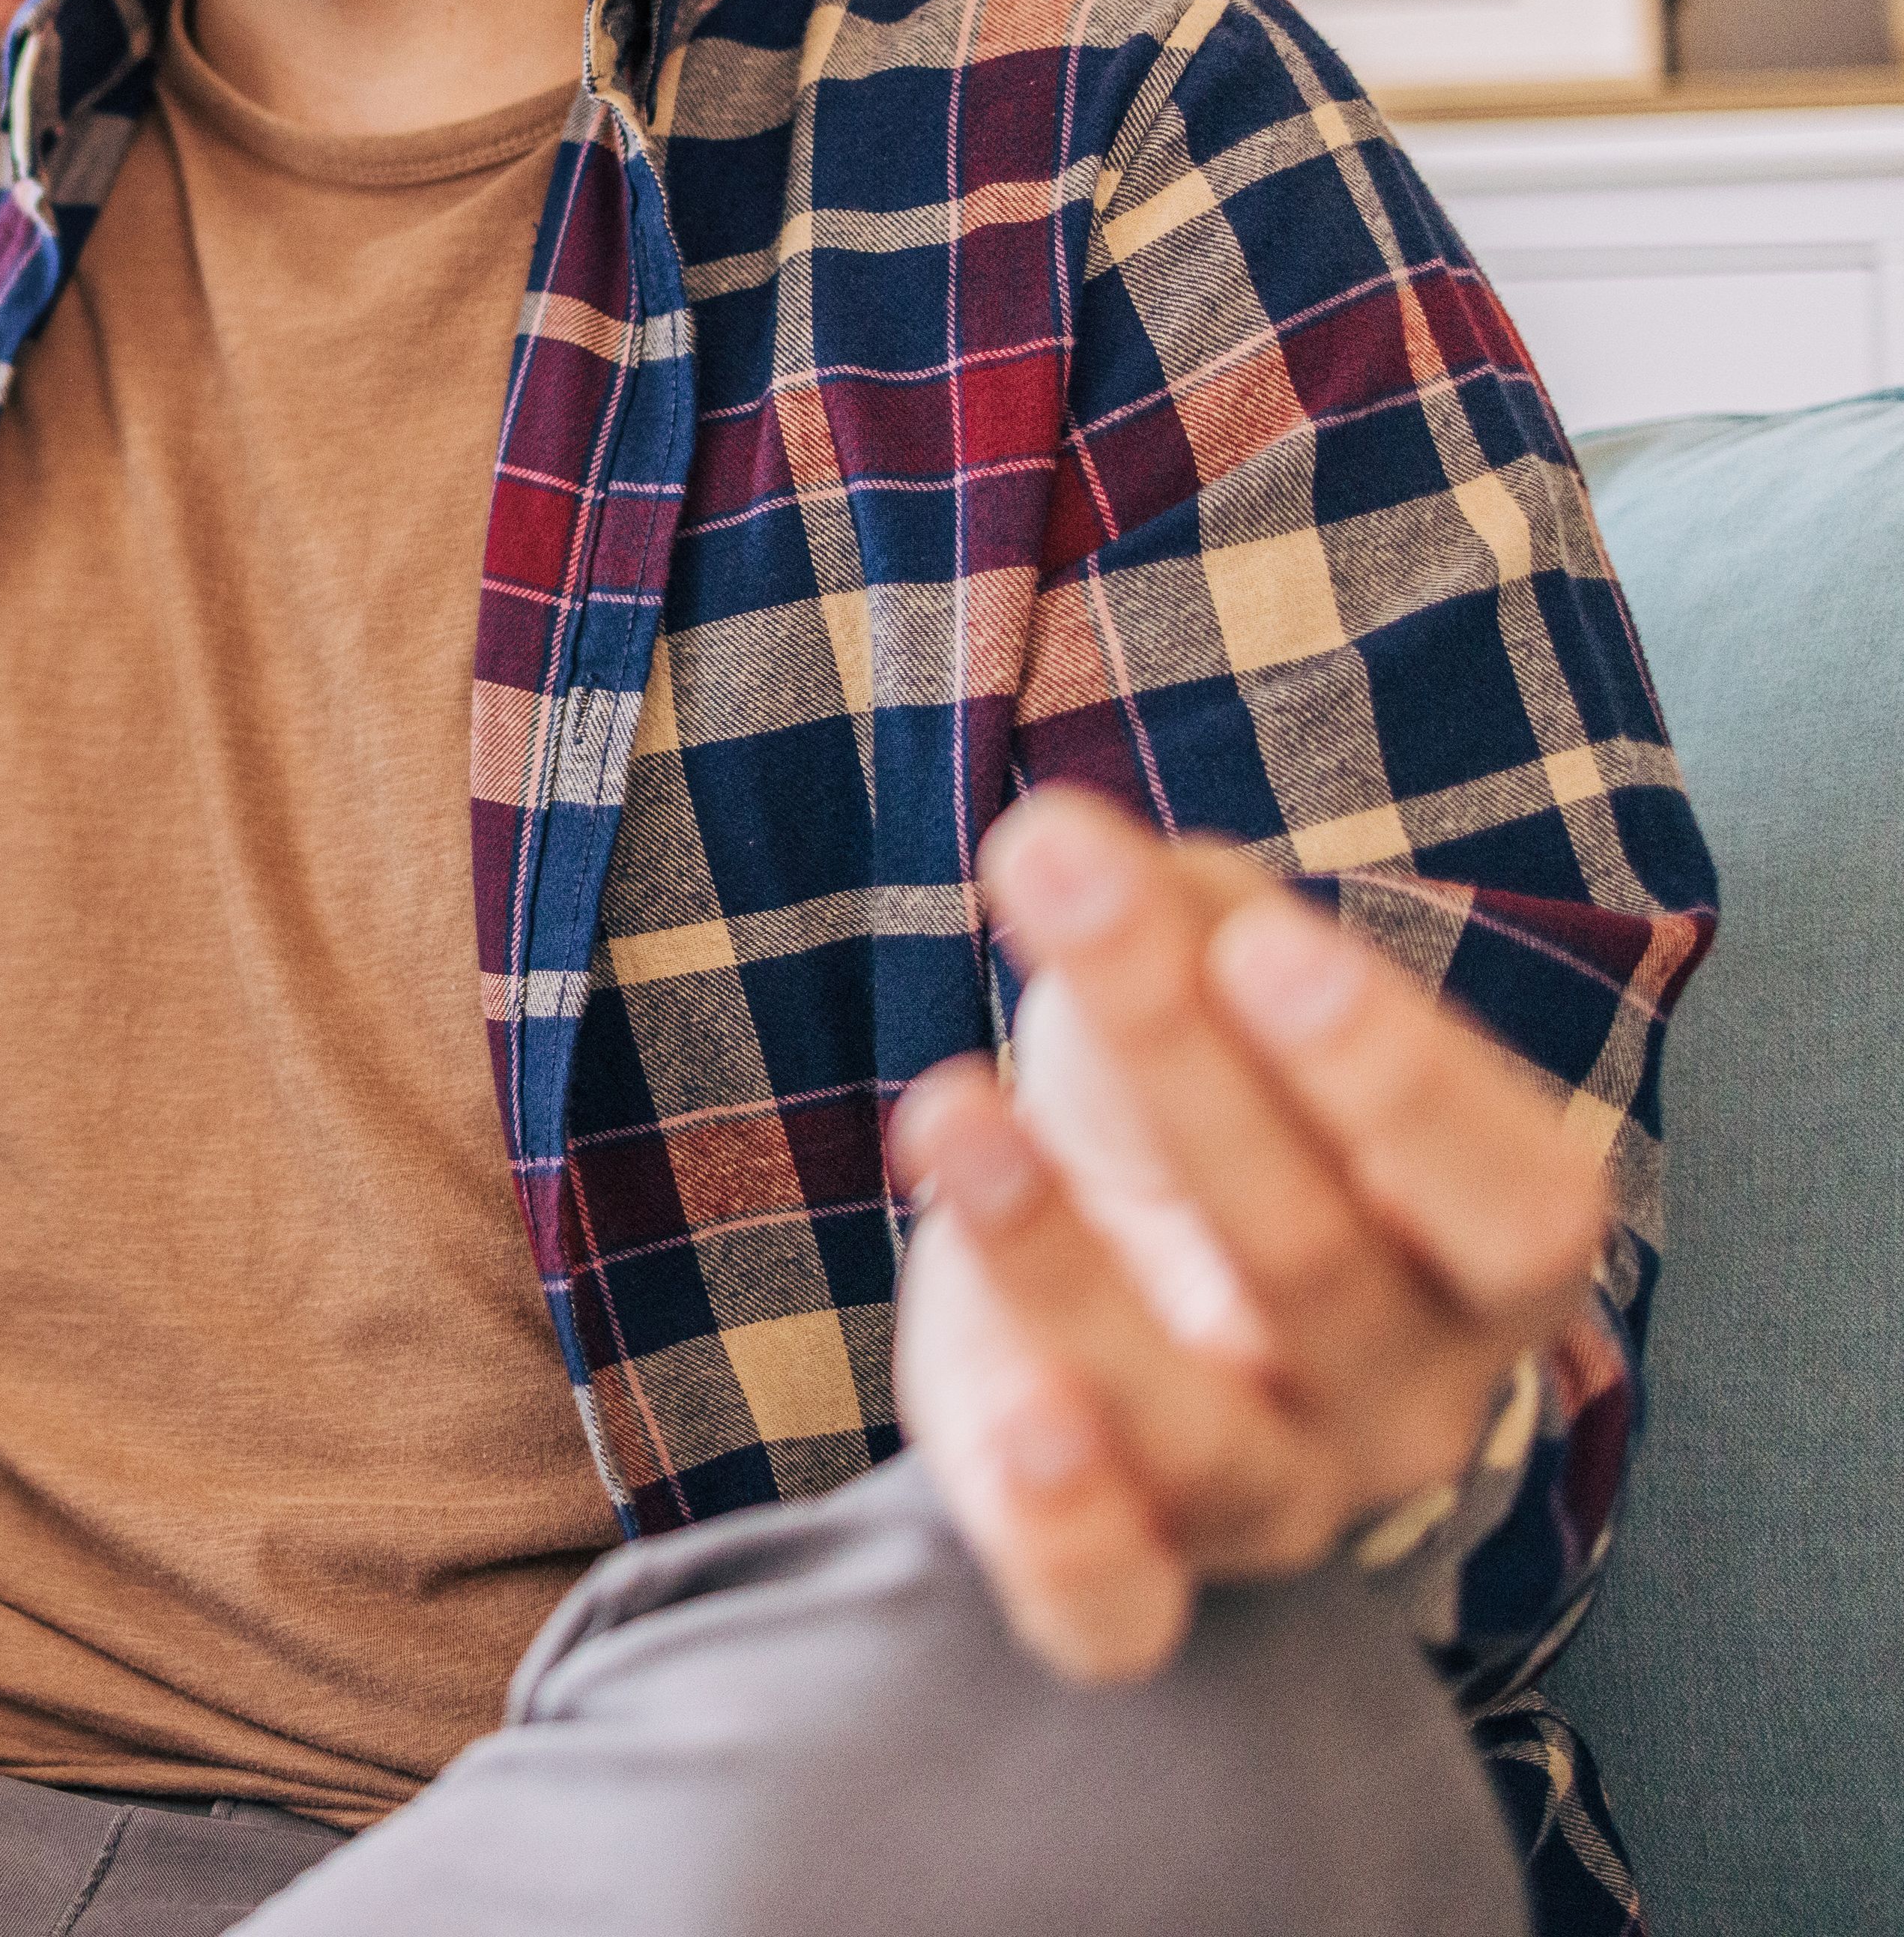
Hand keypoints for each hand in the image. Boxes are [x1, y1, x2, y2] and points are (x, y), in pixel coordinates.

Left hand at [887, 787, 1610, 1683]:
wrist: (1128, 1274)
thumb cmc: (1199, 1100)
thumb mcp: (1212, 989)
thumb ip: (1181, 915)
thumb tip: (1070, 843)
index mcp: (1490, 1251)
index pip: (1505, 1196)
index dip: (1390, 1077)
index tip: (1258, 943)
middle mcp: (1407, 1397)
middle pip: (1310, 1260)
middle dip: (1175, 1064)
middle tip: (1059, 890)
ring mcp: (1275, 1504)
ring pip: (1193, 1432)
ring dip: (1060, 1266)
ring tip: (949, 1109)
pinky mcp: (1130, 1573)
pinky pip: (1114, 1612)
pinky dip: (1059, 1530)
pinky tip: (1004, 1412)